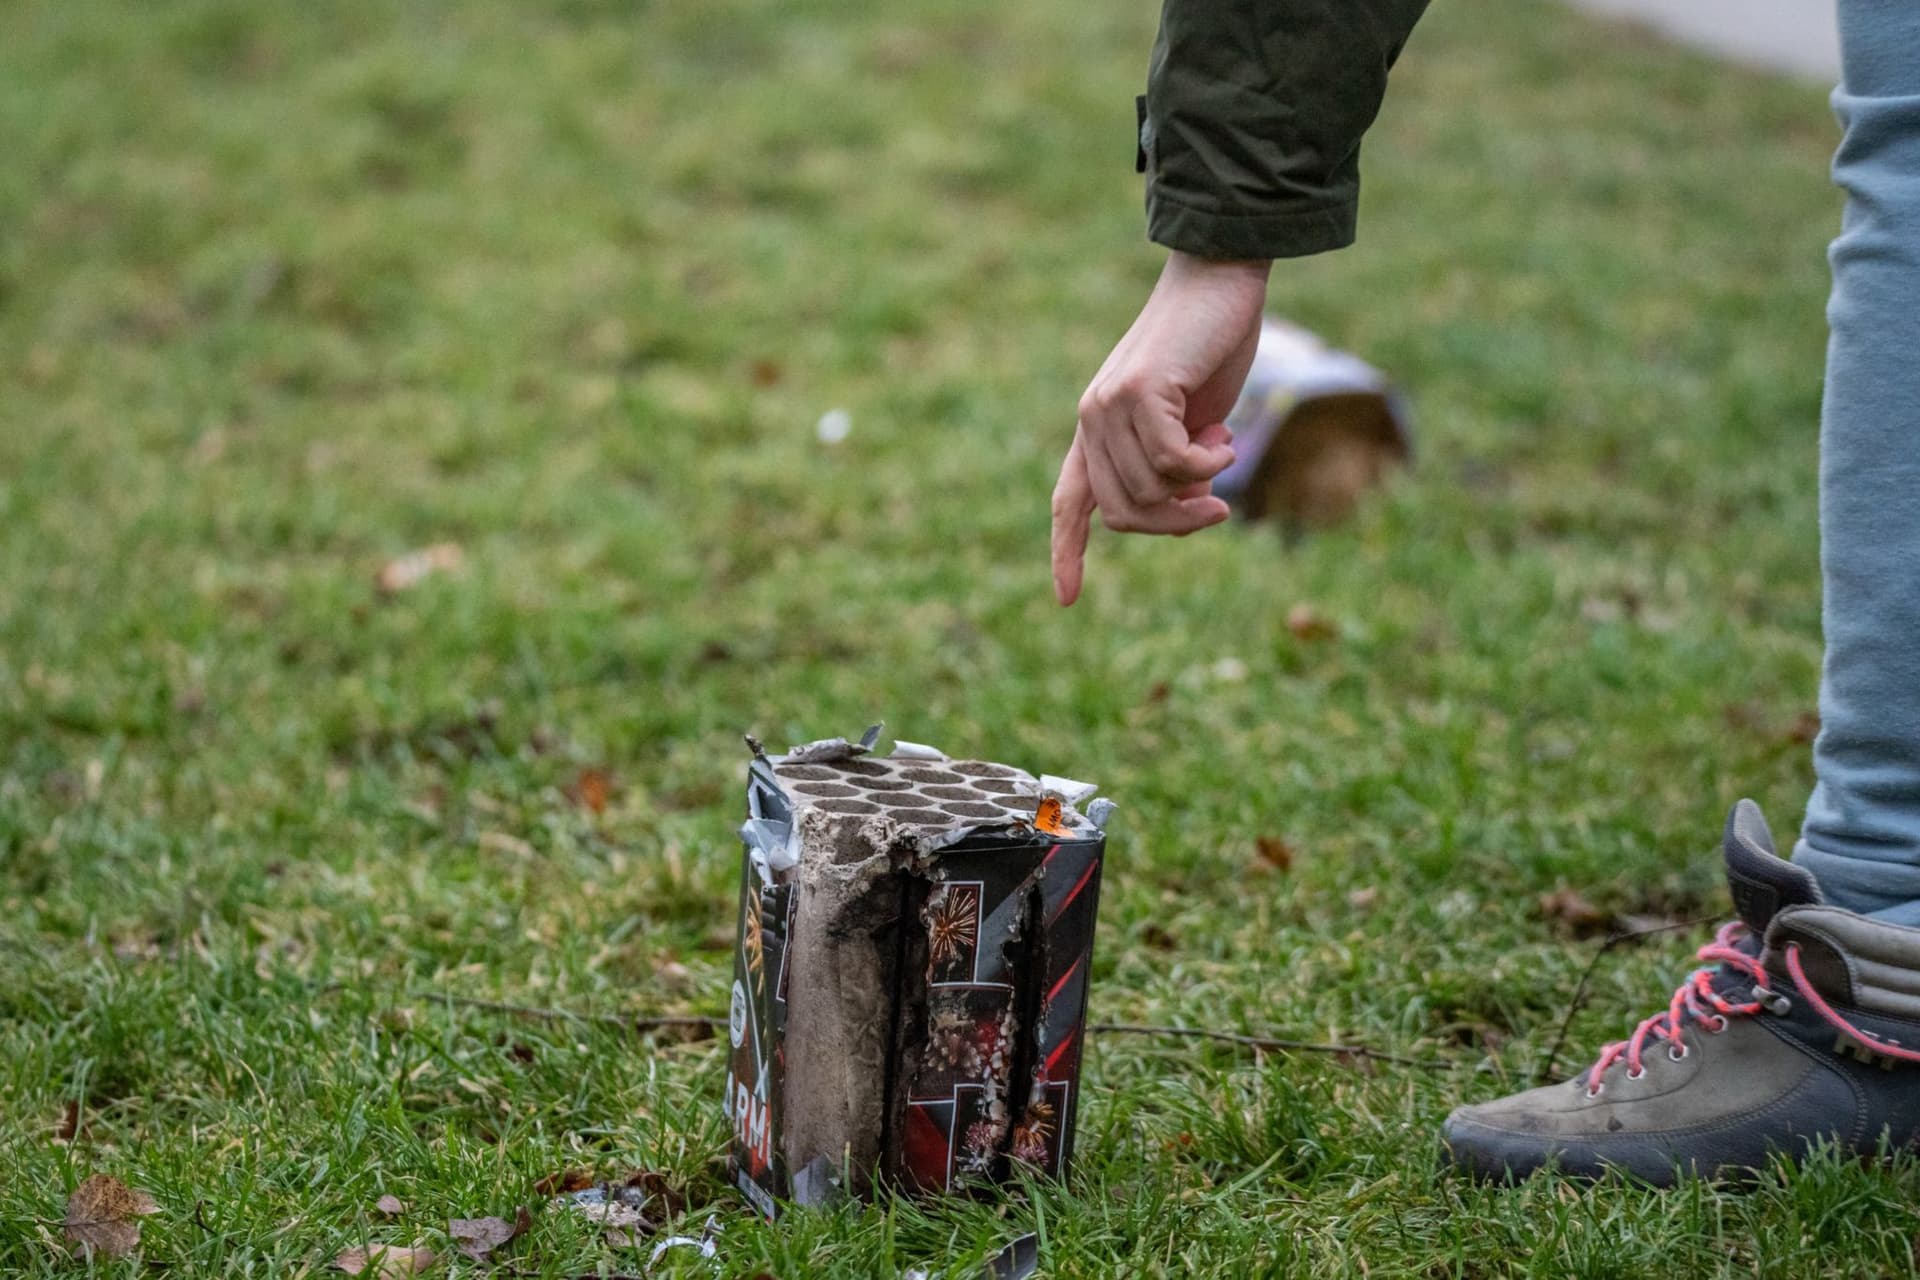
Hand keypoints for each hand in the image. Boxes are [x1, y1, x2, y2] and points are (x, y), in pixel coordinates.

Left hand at [1050, 251, 1270, 605]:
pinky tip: (1225, 434)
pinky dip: (1208, 461)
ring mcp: (1107, 406)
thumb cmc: (1209, 351)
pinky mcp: (1136, 392)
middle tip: (1217, 504)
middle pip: (1127, 515)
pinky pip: (1172, 463)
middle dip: (1178, 523)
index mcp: (1097, 432)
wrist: (1216, 282)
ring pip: (1152, 492)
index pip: (1071, 502)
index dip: (1068, 551)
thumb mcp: (1191, 425)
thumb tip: (1182, 510)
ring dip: (1200, 486)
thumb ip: (1176, 467)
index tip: (1066, 599)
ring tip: (1223, 442)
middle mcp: (1091, 420)